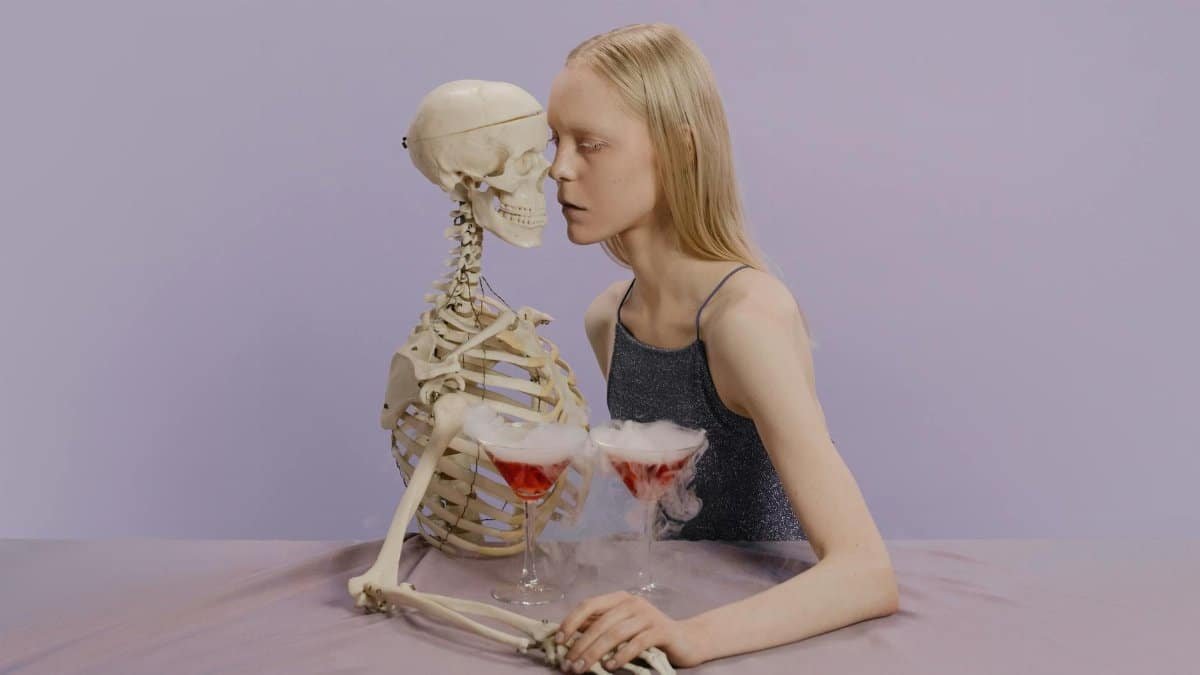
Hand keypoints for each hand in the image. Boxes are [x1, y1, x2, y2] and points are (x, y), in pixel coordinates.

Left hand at [554, 591, 705, 671]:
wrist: (686, 640)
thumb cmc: (648, 635)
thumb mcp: (622, 627)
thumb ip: (600, 627)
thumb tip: (568, 637)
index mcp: (619, 599)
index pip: (589, 605)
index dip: (571, 622)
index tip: (558, 641)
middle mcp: (632, 602)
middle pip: (600, 623)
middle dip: (580, 646)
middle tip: (568, 665)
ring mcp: (648, 615)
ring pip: (615, 634)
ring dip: (595, 653)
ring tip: (582, 669)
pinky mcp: (661, 630)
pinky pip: (636, 643)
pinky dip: (621, 656)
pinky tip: (610, 667)